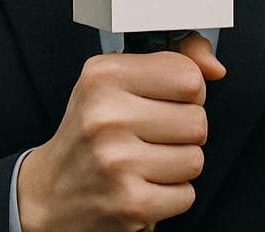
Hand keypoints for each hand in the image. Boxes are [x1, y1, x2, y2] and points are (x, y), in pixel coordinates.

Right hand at [17, 33, 224, 231]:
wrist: (49, 194)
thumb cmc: (89, 133)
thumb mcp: (115, 82)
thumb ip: (170, 61)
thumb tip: (215, 68)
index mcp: (103, 77)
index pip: (188, 76)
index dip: (187, 91)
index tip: (165, 100)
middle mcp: (106, 117)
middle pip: (197, 120)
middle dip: (182, 132)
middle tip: (150, 136)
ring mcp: (117, 162)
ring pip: (195, 158)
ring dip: (177, 164)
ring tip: (145, 161)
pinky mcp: (130, 203)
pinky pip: (186, 194)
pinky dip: (170, 195)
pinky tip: (142, 185)